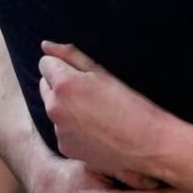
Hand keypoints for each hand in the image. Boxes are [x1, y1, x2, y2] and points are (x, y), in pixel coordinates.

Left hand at [39, 42, 174, 177]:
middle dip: (60, 85)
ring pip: (54, 109)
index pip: (45, 63)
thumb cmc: (131, 104)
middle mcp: (54, 108)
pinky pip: (62, 130)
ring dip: (66, 107)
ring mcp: (58, 130)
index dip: (64, 65)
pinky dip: (73, 128)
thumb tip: (45, 45)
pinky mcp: (64, 147)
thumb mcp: (104, 73)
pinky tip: (96, 130)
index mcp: (65, 84)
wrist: (147, 145)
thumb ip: (71, 55)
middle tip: (90, 91)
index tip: (83, 73)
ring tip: (96, 112)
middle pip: (44, 86)